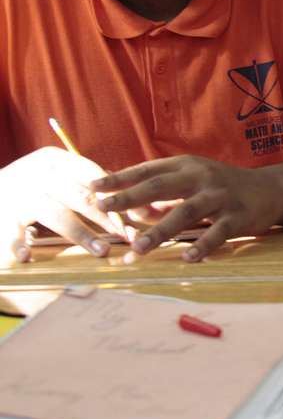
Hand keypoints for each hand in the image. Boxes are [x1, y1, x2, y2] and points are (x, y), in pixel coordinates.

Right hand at [1, 149, 128, 261]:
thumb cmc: (37, 184)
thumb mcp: (60, 175)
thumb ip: (90, 185)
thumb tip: (133, 202)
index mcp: (57, 160)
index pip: (93, 178)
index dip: (114, 198)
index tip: (133, 218)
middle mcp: (40, 174)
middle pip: (80, 197)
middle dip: (107, 217)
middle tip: (127, 236)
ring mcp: (21, 194)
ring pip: (56, 214)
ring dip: (82, 233)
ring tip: (102, 250)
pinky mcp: (3, 214)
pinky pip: (11, 231)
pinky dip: (18, 244)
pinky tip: (27, 258)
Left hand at [91, 155, 282, 261]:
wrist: (271, 189)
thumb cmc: (222, 187)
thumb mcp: (192, 184)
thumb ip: (162, 196)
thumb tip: (128, 209)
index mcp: (187, 166)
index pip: (148, 170)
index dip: (120, 178)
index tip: (93, 186)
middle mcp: (202, 177)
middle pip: (161, 186)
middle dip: (130, 197)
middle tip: (102, 208)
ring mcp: (221, 196)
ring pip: (186, 212)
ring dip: (159, 231)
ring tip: (137, 247)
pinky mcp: (238, 216)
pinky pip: (218, 232)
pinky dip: (203, 245)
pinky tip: (188, 258)